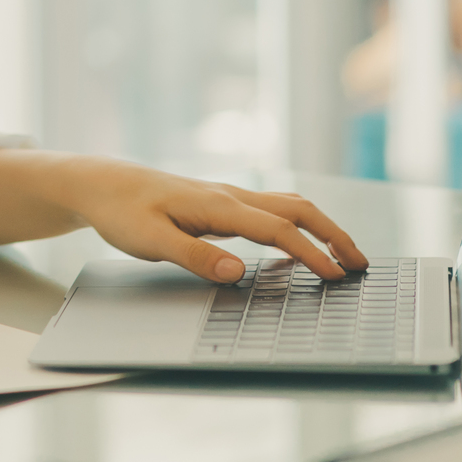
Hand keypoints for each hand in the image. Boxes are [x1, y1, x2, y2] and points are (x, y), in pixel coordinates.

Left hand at [68, 159, 367, 283]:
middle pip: (296, 210)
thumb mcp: (150, 241)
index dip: (311, 254)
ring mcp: (226, 197)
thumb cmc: (121, 212)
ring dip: (319, 227)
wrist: (100, 184)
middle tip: (361, 264)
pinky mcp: (219, 203)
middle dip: (332, 235)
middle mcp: (228, 196)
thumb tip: (238, 272)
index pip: (277, 231)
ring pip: (287, 205)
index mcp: (217, 205)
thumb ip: (194, 256)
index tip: (337, 277)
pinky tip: (298, 245)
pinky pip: (270, 210)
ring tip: (342, 255)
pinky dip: (297, 224)